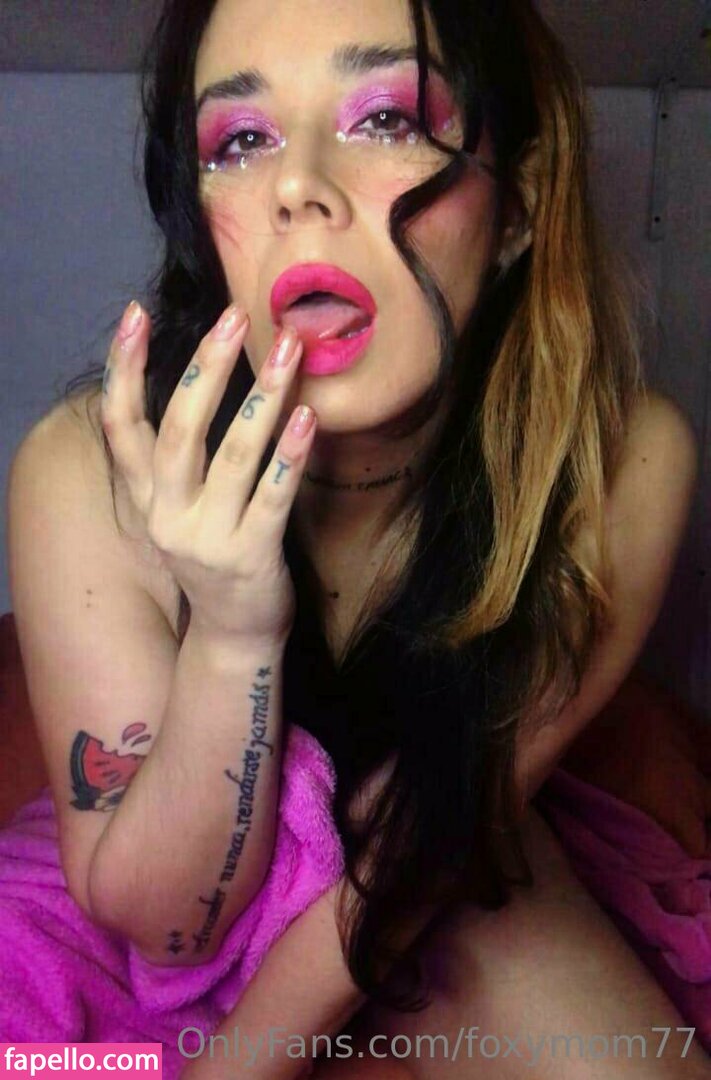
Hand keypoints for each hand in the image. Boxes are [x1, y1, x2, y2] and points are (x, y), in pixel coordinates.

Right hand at [100, 300, 314, 644]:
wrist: (235, 634)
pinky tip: (308, 417)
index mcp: (147, 499)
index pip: (121, 426)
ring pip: (233, 456)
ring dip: (262, 397)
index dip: (124, 370)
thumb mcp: (181, 507)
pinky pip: (273, 497)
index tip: (134, 315)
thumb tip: (202, 372)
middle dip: (206, 368)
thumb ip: (179, 456)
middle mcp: (168, 517)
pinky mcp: (252, 557)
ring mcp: (208, 539)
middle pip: (178, 431)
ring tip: (288, 349)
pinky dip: (289, 455)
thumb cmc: (216, 552)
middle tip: (233, 316)